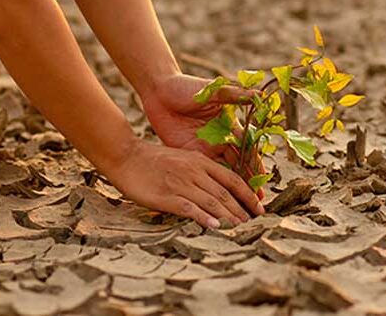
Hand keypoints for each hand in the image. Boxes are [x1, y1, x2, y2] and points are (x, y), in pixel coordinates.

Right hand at [106, 140, 264, 227]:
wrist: (126, 156)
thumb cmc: (153, 160)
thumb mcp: (182, 158)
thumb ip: (200, 171)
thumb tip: (218, 190)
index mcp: (199, 161)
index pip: (232, 179)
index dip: (248, 195)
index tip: (260, 209)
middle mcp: (194, 171)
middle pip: (225, 193)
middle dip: (242, 211)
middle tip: (254, 225)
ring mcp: (180, 183)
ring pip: (212, 202)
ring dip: (228, 217)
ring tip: (240, 229)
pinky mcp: (166, 195)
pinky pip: (189, 207)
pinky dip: (204, 217)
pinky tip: (214, 227)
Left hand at [141, 73, 266, 197]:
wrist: (159, 90)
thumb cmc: (186, 87)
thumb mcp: (211, 90)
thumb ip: (234, 95)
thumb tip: (260, 95)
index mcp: (228, 125)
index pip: (246, 148)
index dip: (255, 165)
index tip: (263, 181)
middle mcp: (219, 139)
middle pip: (237, 165)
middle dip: (247, 184)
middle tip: (255, 205)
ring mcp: (203, 147)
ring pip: (220, 172)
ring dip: (229, 190)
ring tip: (239, 208)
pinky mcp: (187, 152)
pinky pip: (201, 172)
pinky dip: (208, 185)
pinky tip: (214, 200)